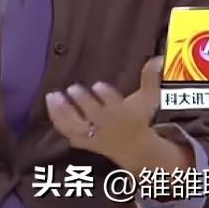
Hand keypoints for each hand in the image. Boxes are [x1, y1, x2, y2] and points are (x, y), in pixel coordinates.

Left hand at [44, 56, 186, 171]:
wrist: (134, 149)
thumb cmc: (137, 118)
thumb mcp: (148, 100)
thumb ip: (150, 79)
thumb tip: (158, 58)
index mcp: (126, 116)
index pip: (118, 107)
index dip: (108, 96)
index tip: (99, 84)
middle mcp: (109, 127)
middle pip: (96, 116)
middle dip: (85, 102)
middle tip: (73, 87)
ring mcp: (94, 135)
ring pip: (77, 125)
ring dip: (64, 111)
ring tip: (53, 95)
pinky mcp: (83, 139)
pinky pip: (67, 130)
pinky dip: (57, 118)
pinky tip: (50, 102)